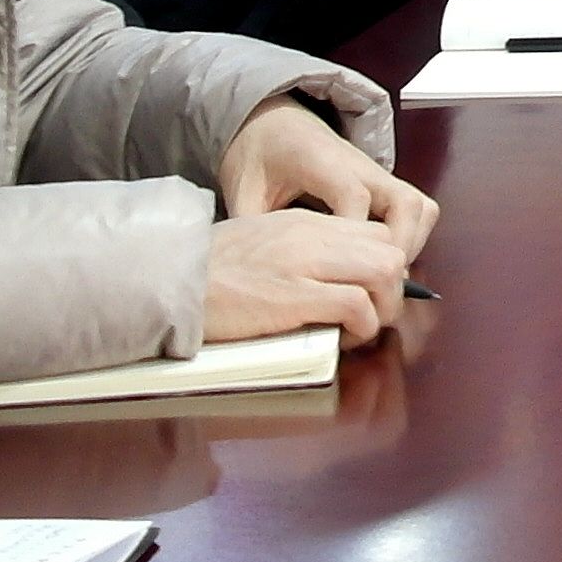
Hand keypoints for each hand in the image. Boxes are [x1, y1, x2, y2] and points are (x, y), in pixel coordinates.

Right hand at [202, 207, 405, 343]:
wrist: (169, 279)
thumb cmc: (207, 270)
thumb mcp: (260, 242)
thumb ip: (297, 251)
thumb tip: (328, 277)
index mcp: (303, 222)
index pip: (374, 232)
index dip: (381, 266)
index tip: (368, 293)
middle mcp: (312, 236)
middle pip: (390, 250)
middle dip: (393, 288)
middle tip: (372, 315)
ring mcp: (304, 263)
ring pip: (385, 272)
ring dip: (383, 308)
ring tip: (359, 328)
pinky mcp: (294, 296)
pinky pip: (358, 306)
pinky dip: (362, 327)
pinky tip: (342, 339)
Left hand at [216, 97, 434, 257]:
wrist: (273, 122)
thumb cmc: (258, 155)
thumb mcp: (242, 189)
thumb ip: (251, 225)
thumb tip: (258, 272)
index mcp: (321, 162)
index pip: (354, 197)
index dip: (353, 237)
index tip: (341, 271)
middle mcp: (360, 167)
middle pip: (405, 203)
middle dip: (400, 247)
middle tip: (378, 284)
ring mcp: (377, 175)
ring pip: (420, 207)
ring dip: (413, 243)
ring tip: (385, 278)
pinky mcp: (384, 185)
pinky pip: (417, 209)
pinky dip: (412, 236)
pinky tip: (384, 261)